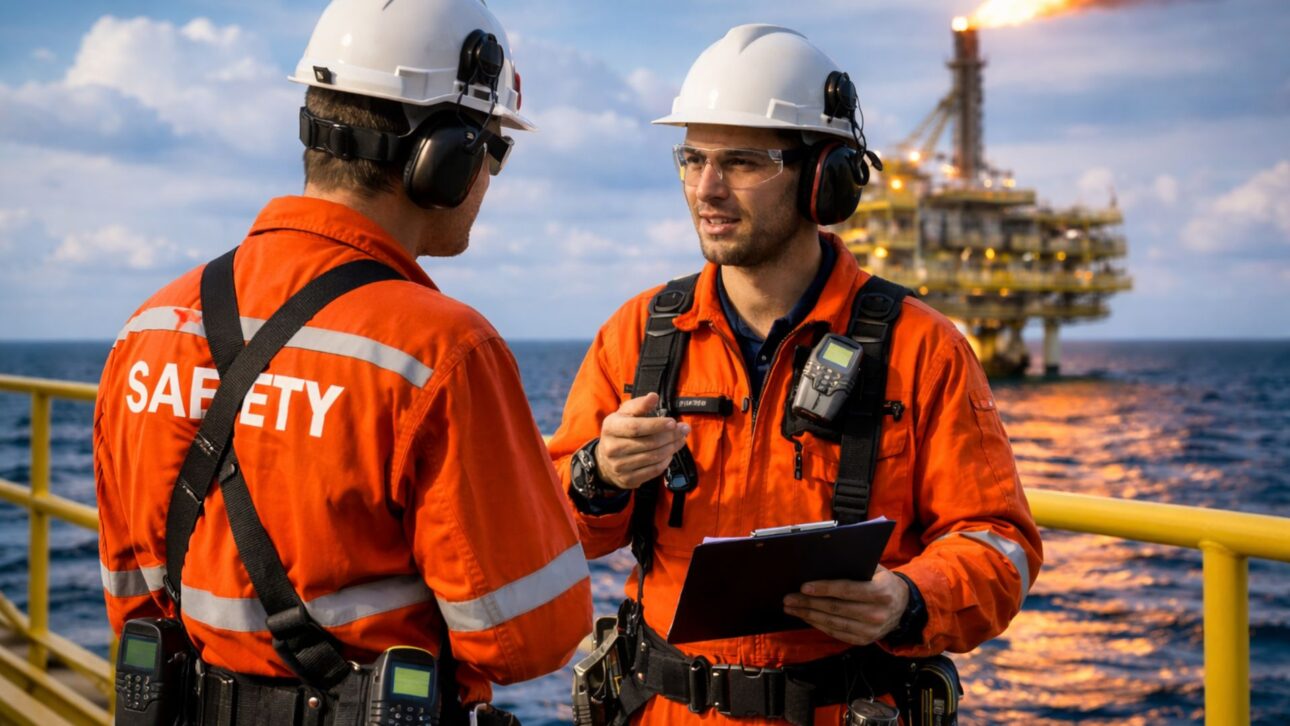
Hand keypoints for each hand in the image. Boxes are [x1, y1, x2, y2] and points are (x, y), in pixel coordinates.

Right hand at [596, 392, 689, 489]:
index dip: (656, 425)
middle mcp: (612, 448)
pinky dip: (666, 461)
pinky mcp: (627, 479)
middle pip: (648, 443)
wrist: (605, 460)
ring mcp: (619, 466)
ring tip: (680, 439)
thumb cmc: (620, 431)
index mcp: (610, 427)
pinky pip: (653, 471)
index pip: (636, 427)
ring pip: (653, 457)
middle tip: (683, 430)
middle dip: (670, 436)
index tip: (673, 422)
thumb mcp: (625, 414)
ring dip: (672, 448)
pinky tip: (670, 453)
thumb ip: (640, 405)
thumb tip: (653, 397)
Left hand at [782, 566, 908, 645]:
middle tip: (788, 598)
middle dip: (808, 603)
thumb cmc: (883, 582)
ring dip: (808, 616)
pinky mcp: (864, 641)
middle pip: (836, 608)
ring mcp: (871, 631)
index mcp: (881, 592)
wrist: (903, 607)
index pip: (847, 590)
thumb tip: (822, 563)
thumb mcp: (876, 569)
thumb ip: (855, 566)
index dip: (824, 589)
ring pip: (833, 623)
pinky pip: (836, 633)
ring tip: (792, 608)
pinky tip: (806, 617)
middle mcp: (877, 614)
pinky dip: (818, 625)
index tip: (803, 587)